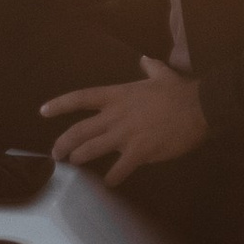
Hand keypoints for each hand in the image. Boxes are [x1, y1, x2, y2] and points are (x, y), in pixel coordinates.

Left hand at [41, 57, 209, 182]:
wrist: (200, 107)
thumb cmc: (180, 91)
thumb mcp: (162, 74)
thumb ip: (150, 68)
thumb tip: (145, 59)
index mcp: (118, 96)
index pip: (81, 98)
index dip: (60, 105)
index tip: (43, 112)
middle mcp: (116, 116)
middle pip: (79, 130)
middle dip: (63, 143)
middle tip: (55, 153)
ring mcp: (126, 135)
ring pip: (92, 149)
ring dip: (80, 158)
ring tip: (73, 164)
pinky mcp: (140, 152)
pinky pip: (119, 169)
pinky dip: (112, 178)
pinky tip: (109, 184)